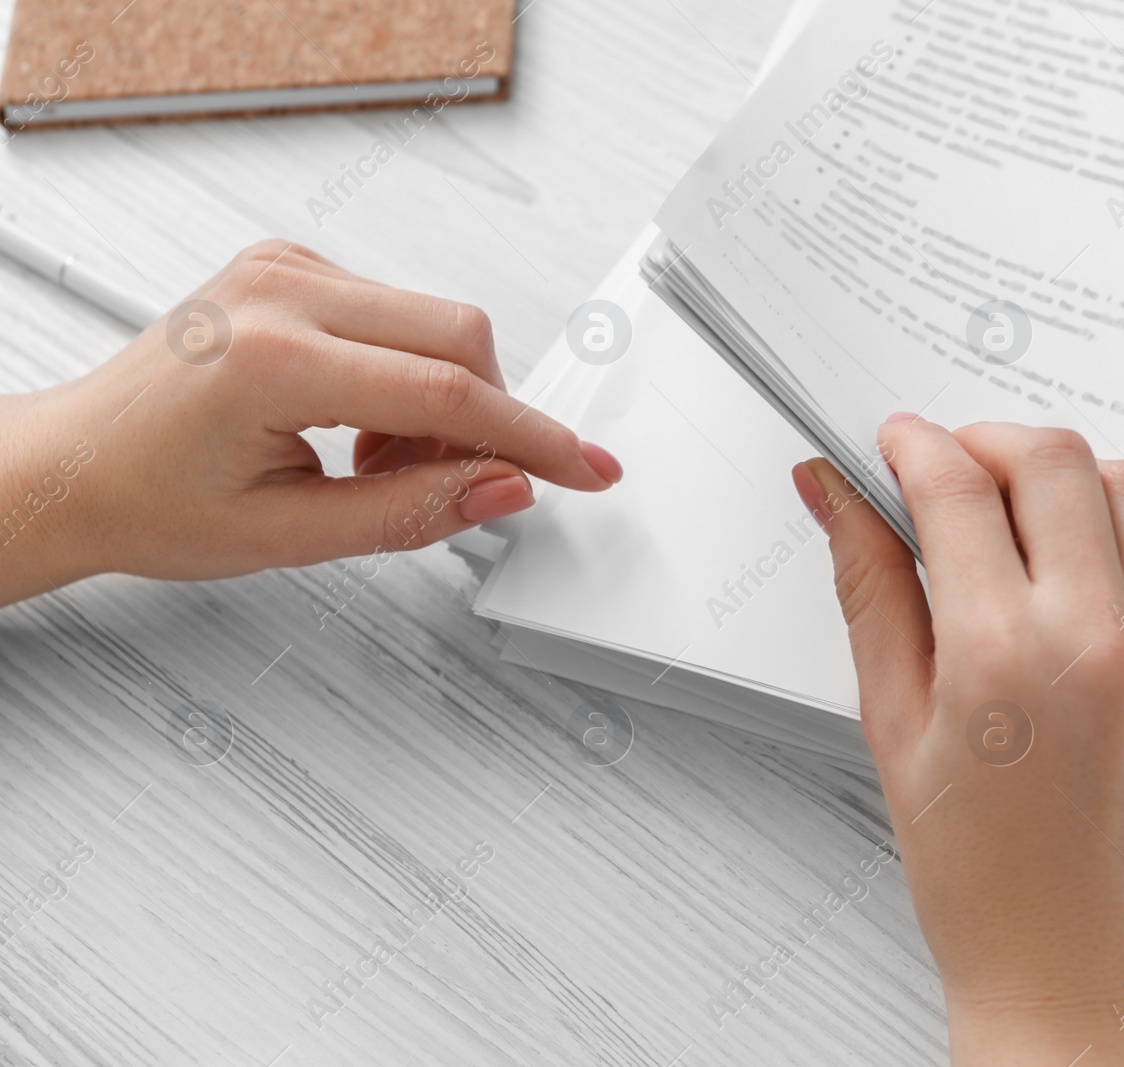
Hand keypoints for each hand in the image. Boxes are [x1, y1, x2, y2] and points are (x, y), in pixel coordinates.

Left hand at [0, 240, 621, 606]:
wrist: (73, 467)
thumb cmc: (148, 500)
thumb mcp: (287, 536)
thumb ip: (410, 513)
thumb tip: (504, 488)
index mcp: (270, 358)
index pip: (449, 391)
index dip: (533, 438)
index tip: (587, 469)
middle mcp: (280, 290)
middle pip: (461, 337)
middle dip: (482, 420)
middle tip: (440, 485)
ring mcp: (285, 267)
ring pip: (438, 323)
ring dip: (441, 402)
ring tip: (372, 462)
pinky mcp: (292, 265)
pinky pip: (401, 314)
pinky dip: (408, 377)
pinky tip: (357, 424)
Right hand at [792, 417, 1123, 1065]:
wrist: (1081, 977)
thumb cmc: (981, 881)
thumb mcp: (895, 729)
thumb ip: (869, 591)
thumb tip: (834, 496)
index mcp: (1002, 658)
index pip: (955, 485)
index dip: (912, 444)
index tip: (895, 446)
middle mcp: (1100, 641)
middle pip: (1052, 458)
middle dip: (988, 440)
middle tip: (952, 471)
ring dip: (1069, 475)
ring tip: (1024, 518)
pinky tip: (1088, 563)